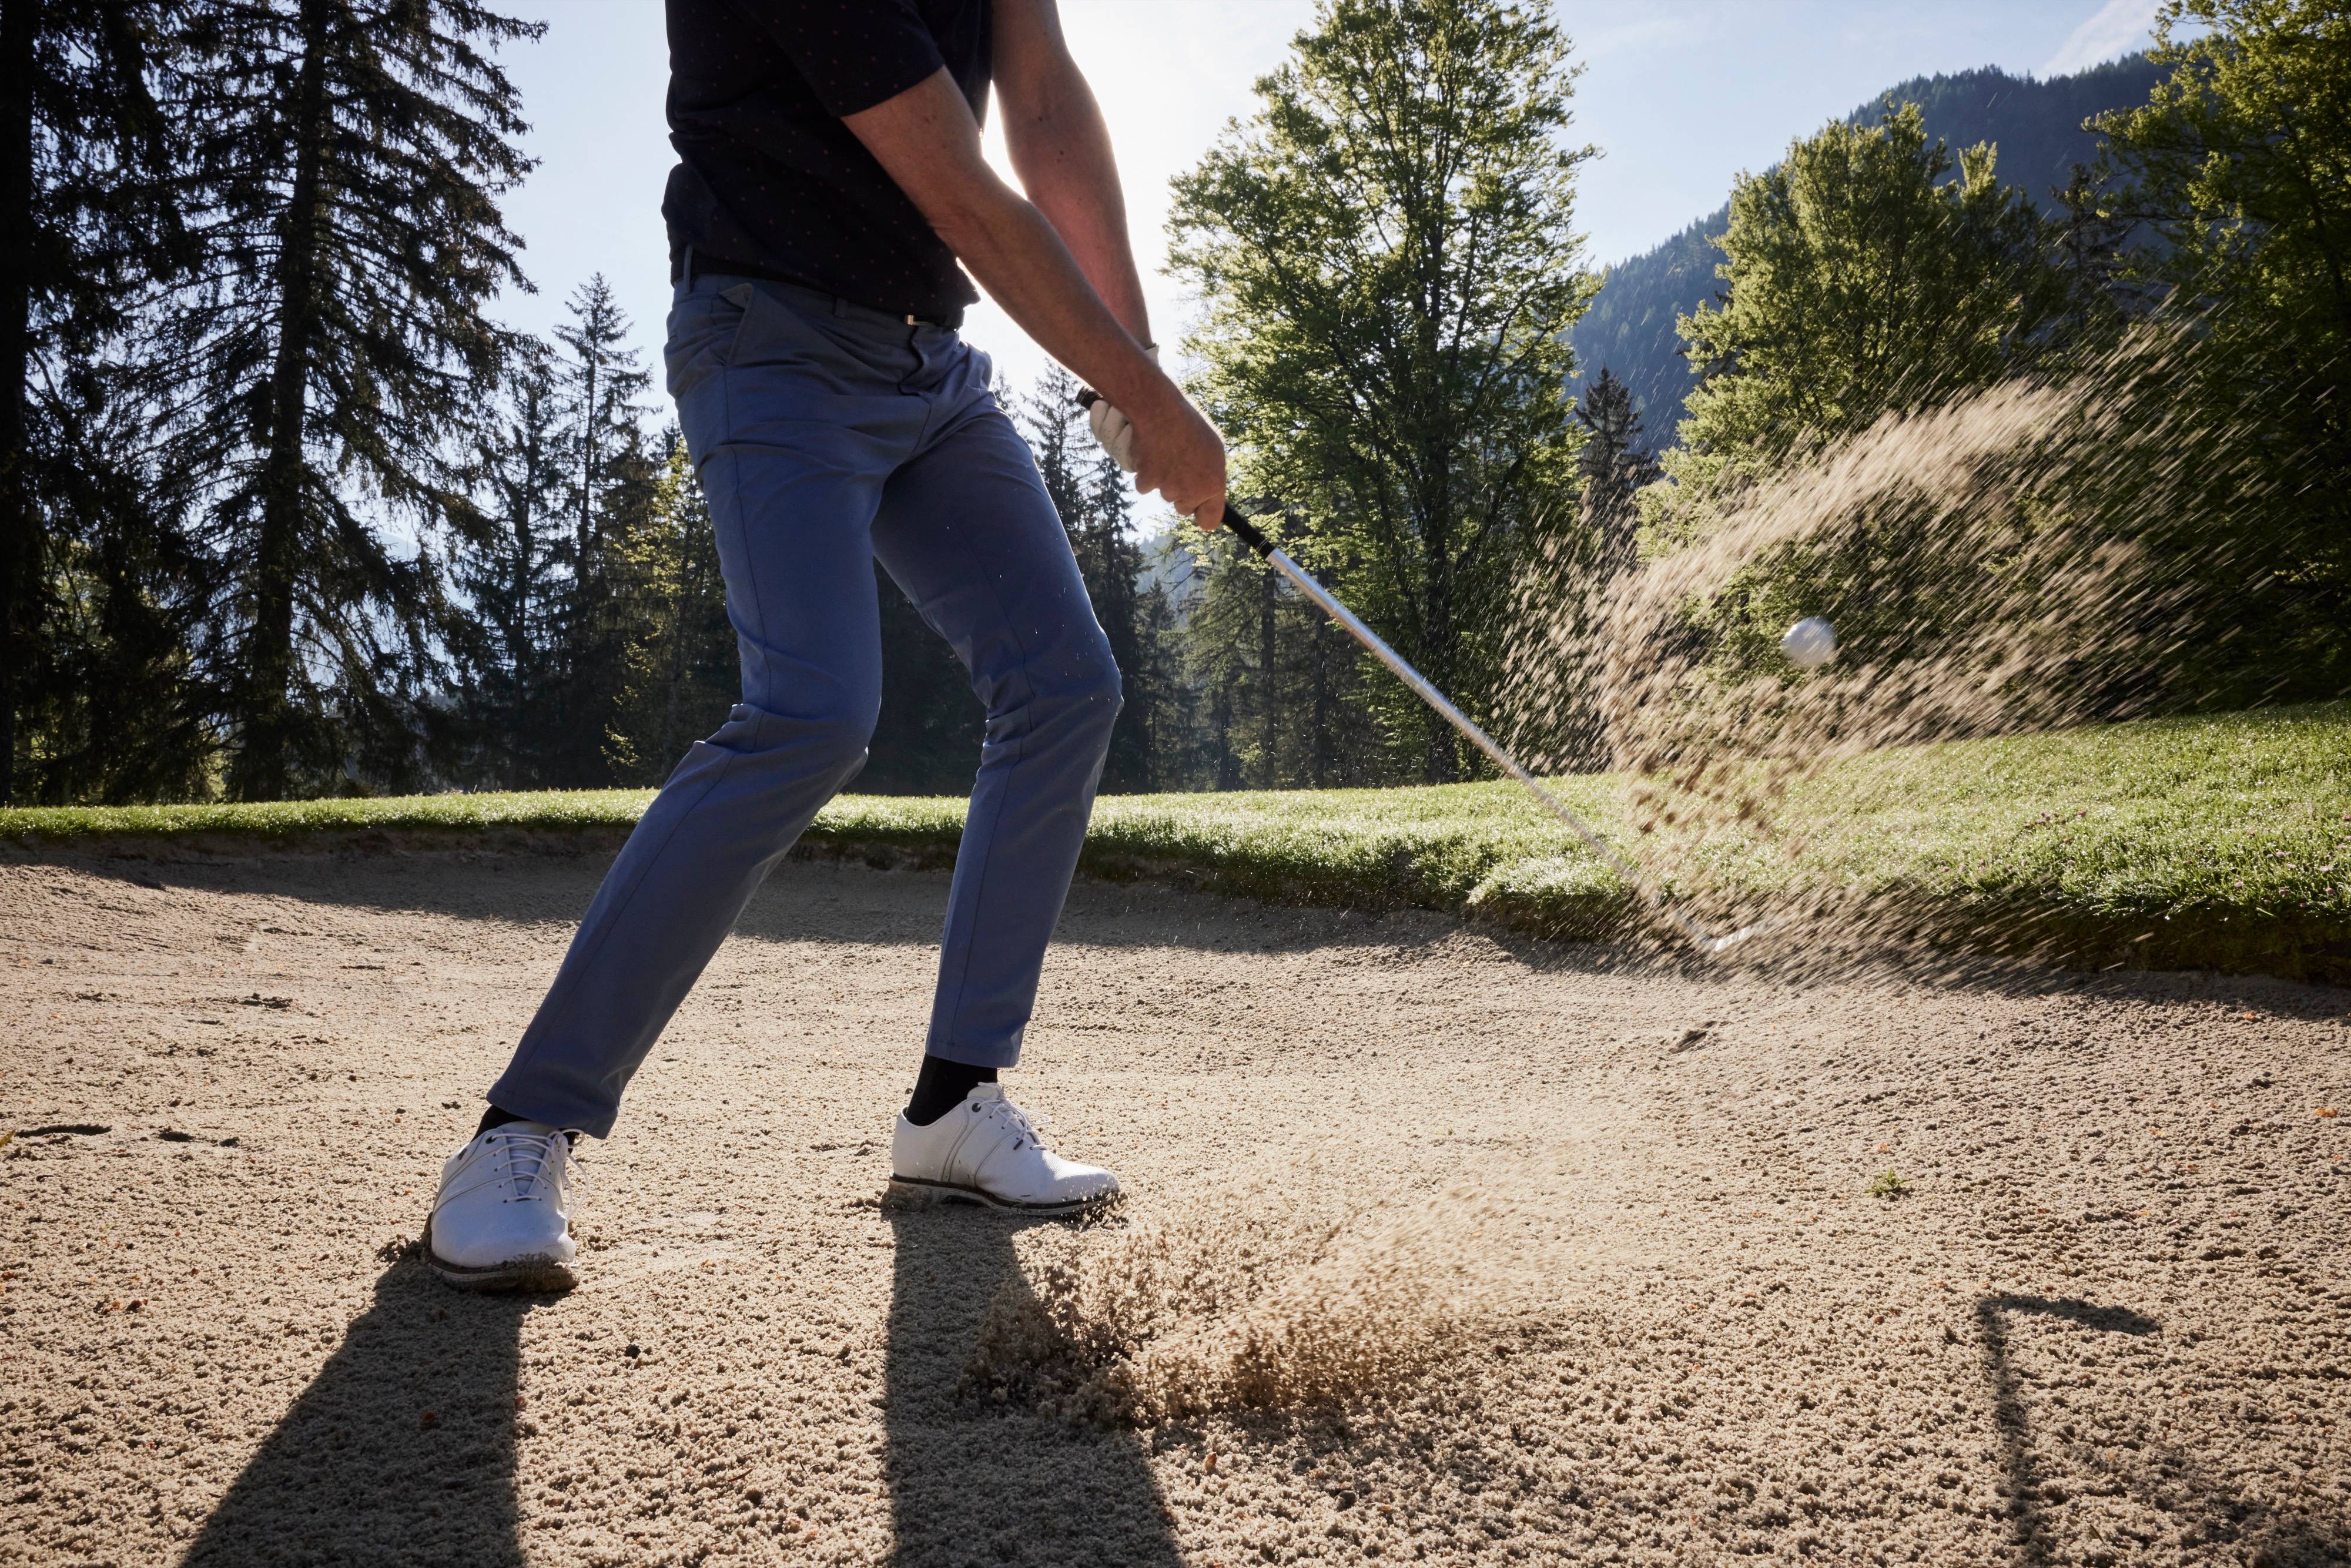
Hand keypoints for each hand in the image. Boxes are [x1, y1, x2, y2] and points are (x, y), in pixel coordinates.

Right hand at [1087, 354, 1226, 528]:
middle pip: (1183, 508)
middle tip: (1179, 466)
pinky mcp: (1147, 481)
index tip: (1199, 513)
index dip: (1203, 516)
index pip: (1210, 520)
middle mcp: (1192, 491)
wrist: (1161, 410)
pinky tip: (1150, 453)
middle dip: (1181, 493)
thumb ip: (1212, 474)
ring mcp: (1168, 488)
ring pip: (1164, 494)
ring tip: (1166, 452)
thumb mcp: (1212, 449)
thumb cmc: (1189, 424)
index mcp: (1213, 484)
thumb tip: (1209, 490)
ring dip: (1163, 479)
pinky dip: (1145, 473)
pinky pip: (1145, 485)